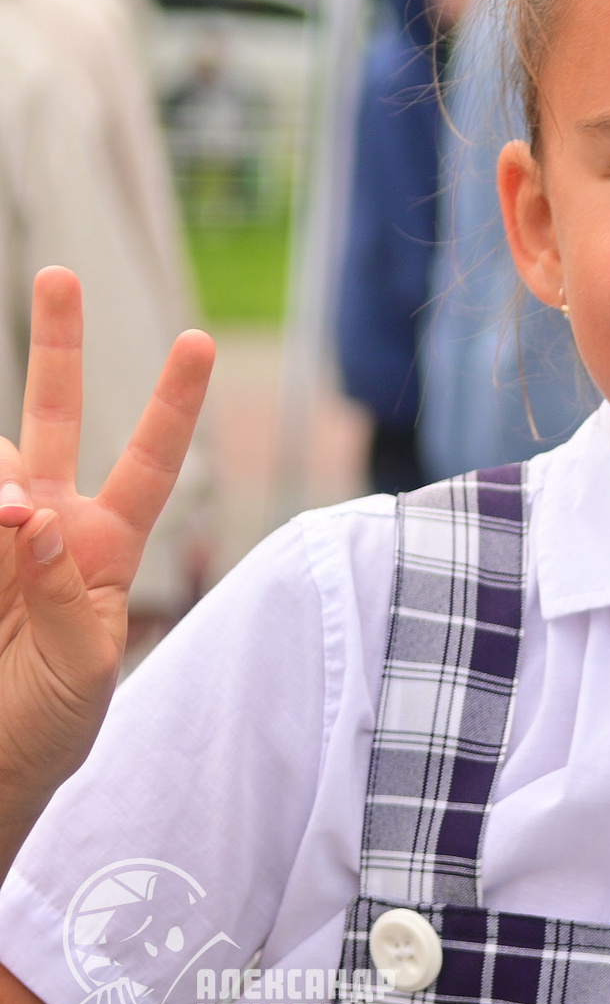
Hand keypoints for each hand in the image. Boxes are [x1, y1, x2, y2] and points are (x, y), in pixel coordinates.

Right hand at [0, 268, 213, 872]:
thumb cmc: (47, 729)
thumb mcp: (84, 671)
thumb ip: (66, 596)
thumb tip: (30, 515)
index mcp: (103, 551)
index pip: (147, 461)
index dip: (171, 403)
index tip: (197, 339)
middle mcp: (43, 530)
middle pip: (51, 419)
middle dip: (57, 346)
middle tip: (62, 274)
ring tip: (5, 526)